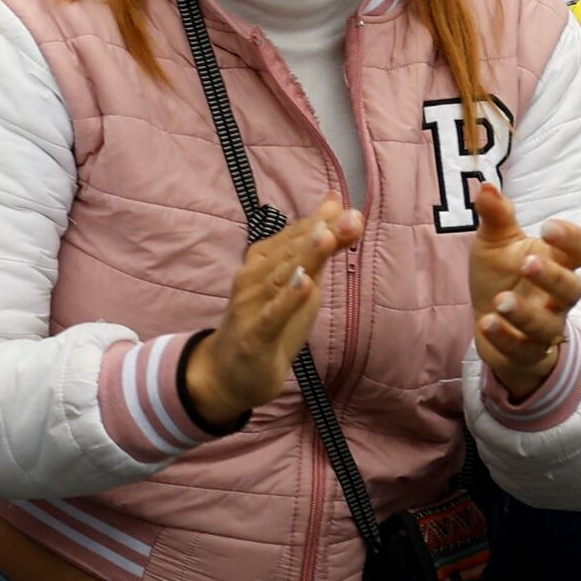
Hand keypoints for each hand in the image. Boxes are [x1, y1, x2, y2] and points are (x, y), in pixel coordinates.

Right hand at [183, 201, 360, 431]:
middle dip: (322, 233)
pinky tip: (304, 283)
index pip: (297, 236)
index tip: (353, 210)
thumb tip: (340, 208)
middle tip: (351, 218)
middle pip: (292, 252)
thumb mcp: (301, 286)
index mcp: (264, 261)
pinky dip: (287, 298)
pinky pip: (272, 314)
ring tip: (326, 237)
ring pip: (281, 277)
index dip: (324, 222)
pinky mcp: (255, 334)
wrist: (227, 372)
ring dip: (305, 256)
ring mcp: (252, 305)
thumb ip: (319, 250)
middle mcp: (254, 277)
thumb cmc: (268, 322)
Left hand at [464, 182, 580, 402]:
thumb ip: (496, 216)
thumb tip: (486, 186)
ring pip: (548, 326)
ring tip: (501, 300)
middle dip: (553, 277)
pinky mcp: (524, 352)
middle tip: (528, 263)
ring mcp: (543, 327)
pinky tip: (487, 323)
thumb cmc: (501, 276)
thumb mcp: (495, 243)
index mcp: (555, 263)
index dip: (574, 239)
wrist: (491, 325)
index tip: (549, 227)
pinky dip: (505, 338)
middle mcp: (555, 298)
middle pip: (573, 289)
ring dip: (526, 313)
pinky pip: (523, 350)